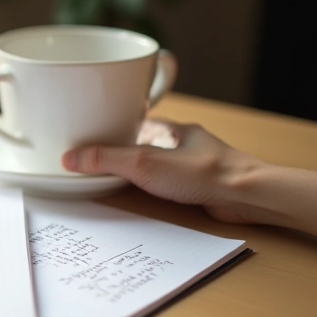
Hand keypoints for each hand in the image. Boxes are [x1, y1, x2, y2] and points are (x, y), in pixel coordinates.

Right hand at [61, 120, 316, 235]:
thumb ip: (105, 159)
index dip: (108, 125)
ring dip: (134, 171)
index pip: (130, 120)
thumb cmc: (204, 172)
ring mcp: (188, 164)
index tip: (87, 132)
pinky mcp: (195, 186)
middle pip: (138, 143)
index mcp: (167, 128)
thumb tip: (70, 158)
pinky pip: (164, 183)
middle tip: (93, 159)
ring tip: (111, 178)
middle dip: (117, 150)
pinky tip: (141, 195)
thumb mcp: (143, 163)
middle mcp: (178, 144)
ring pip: (152, 163)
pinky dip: (150, 187)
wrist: (246, 196)